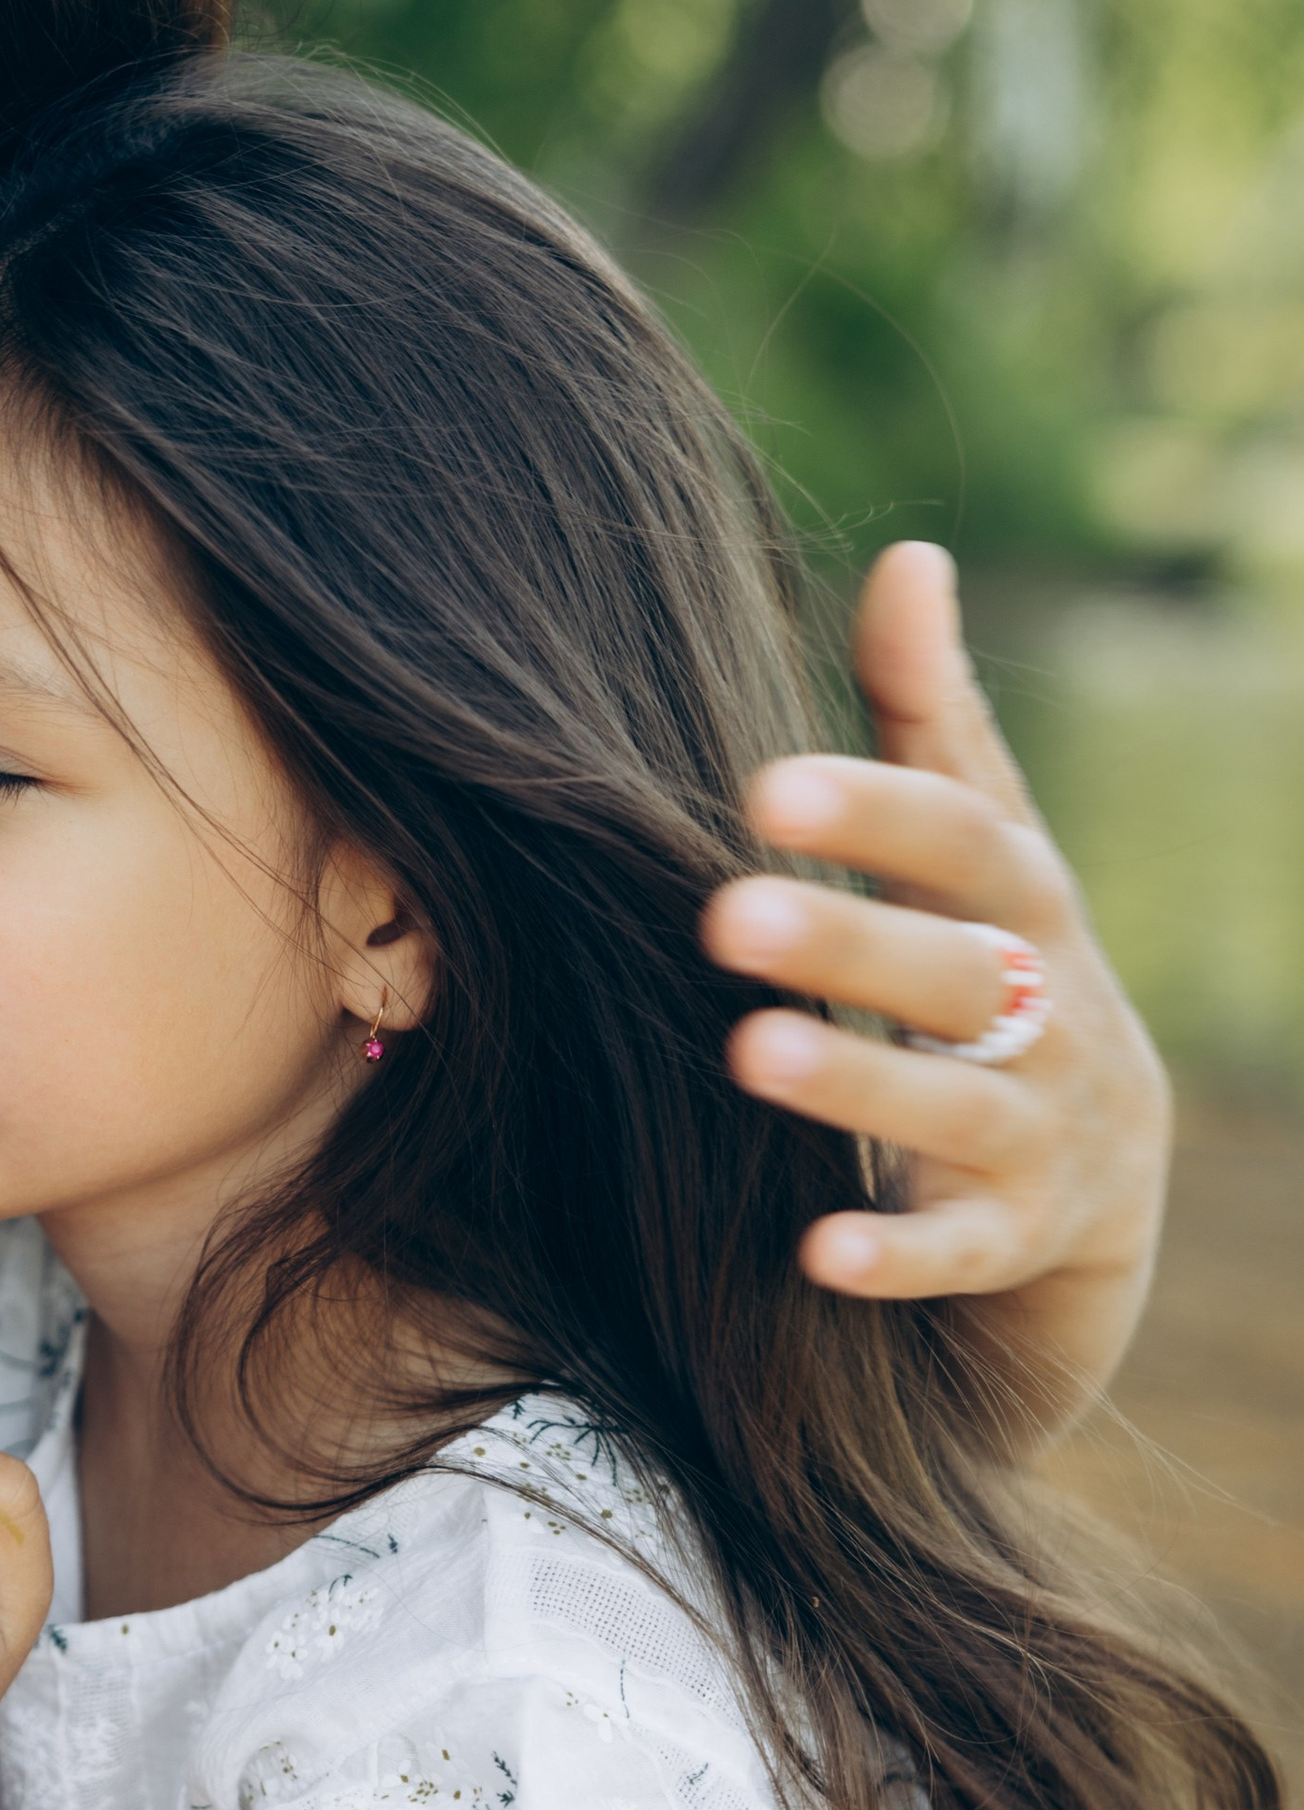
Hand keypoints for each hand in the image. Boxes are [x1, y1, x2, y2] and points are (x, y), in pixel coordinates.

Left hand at [703, 540, 1169, 1432]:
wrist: (1086, 1191)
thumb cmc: (996, 978)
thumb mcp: (980, 855)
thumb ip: (931, 720)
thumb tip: (909, 554)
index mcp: (1026, 905)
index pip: (966, 840)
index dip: (878, 812)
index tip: (765, 787)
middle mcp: (1052, 1013)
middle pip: (964, 968)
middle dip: (851, 941)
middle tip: (723, 916)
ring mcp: (1044, 1136)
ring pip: (964, 1106)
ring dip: (860, 1083)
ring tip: (749, 1057)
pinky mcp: (1020, 1247)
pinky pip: (964, 1255)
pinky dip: (898, 1253)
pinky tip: (816, 1253)